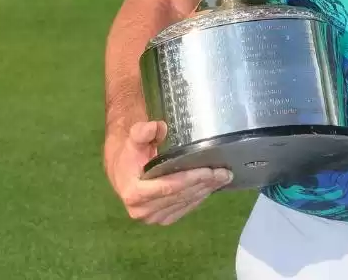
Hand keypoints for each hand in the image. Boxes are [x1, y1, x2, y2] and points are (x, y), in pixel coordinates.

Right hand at [106, 120, 232, 225]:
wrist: (122, 171)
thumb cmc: (129, 154)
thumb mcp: (133, 139)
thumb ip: (142, 132)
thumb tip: (156, 127)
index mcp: (134, 193)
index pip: (168, 187)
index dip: (191, 179)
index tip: (210, 171)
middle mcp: (142, 210)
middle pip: (180, 196)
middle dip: (204, 184)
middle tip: (224, 173)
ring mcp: (152, 217)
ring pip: (185, 203)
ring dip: (205, 191)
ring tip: (222, 178)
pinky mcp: (162, 219)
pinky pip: (184, 209)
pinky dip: (199, 198)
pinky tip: (210, 187)